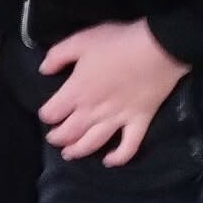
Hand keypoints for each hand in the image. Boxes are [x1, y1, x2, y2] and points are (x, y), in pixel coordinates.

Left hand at [38, 20, 187, 166]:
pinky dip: (118, 158)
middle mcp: (93, 111)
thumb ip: (57, 56)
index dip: (45, 115)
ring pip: (92, 143)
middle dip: (57, 138)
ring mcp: (117, 119)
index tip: (46, 113)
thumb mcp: (80, 40)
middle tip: (53, 138)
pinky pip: (128, 147)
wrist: (159, 47)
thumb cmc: (118, 42)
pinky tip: (109, 161)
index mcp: (76, 91)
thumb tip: (43, 70)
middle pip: (69, 132)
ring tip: (69, 154)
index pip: (52, 113)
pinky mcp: (139, 122)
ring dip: (78, 151)